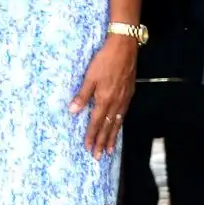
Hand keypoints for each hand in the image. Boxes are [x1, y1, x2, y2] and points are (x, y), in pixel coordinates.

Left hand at [70, 35, 137, 156]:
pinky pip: (124, 114)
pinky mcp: (129, 93)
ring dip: (112, 137)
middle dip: (102, 142)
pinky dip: (120, 124)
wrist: (124, 48)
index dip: (92, 136)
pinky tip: (118, 127)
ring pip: (117, 122)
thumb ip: (82, 95)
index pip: (96, 122)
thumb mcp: (90, 76)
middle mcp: (116, 102)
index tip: (89, 148)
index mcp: (104, 99)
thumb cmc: (104, 60)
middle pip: (108, 127)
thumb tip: (73, 111)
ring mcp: (124, 99)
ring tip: (110, 149)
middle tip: (99, 156)